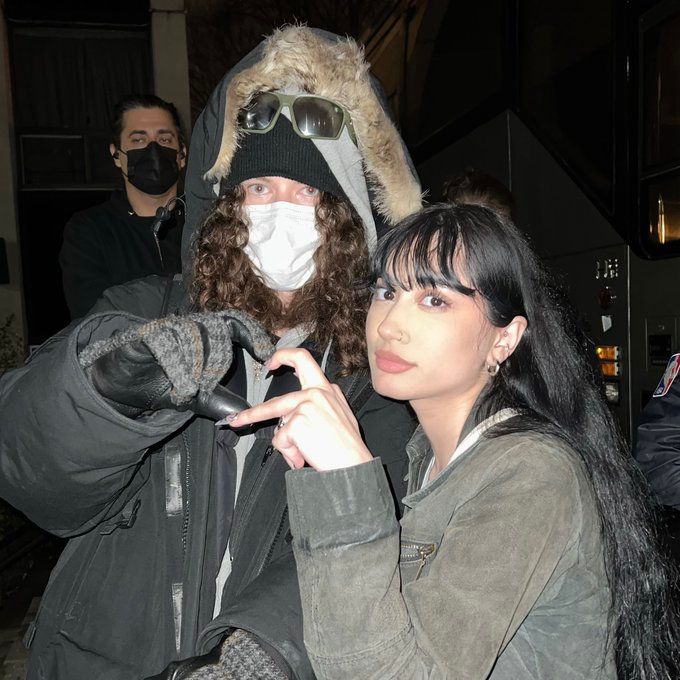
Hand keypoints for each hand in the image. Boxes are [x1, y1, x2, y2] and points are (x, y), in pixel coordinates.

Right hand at [79, 310, 273, 419]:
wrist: (123, 387)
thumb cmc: (164, 383)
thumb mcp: (197, 397)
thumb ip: (221, 401)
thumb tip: (246, 413)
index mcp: (209, 334)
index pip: (238, 323)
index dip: (254, 335)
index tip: (267, 355)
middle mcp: (192, 325)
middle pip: (219, 328)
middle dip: (221, 358)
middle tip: (212, 382)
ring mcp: (170, 327)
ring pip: (195, 334)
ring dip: (199, 363)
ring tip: (194, 387)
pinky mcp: (148, 335)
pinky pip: (167, 341)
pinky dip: (179, 365)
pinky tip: (183, 386)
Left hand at [227, 348, 372, 470]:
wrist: (354, 465)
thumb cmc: (348, 446)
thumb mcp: (339, 415)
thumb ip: (317, 407)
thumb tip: (289, 417)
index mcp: (327, 388)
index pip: (302, 359)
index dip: (282, 357)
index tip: (270, 363)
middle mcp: (316, 392)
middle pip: (277, 398)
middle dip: (254, 413)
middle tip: (240, 419)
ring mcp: (306, 405)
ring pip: (279, 426)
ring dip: (286, 445)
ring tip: (298, 456)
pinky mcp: (297, 421)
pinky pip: (281, 440)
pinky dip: (289, 452)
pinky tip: (304, 456)